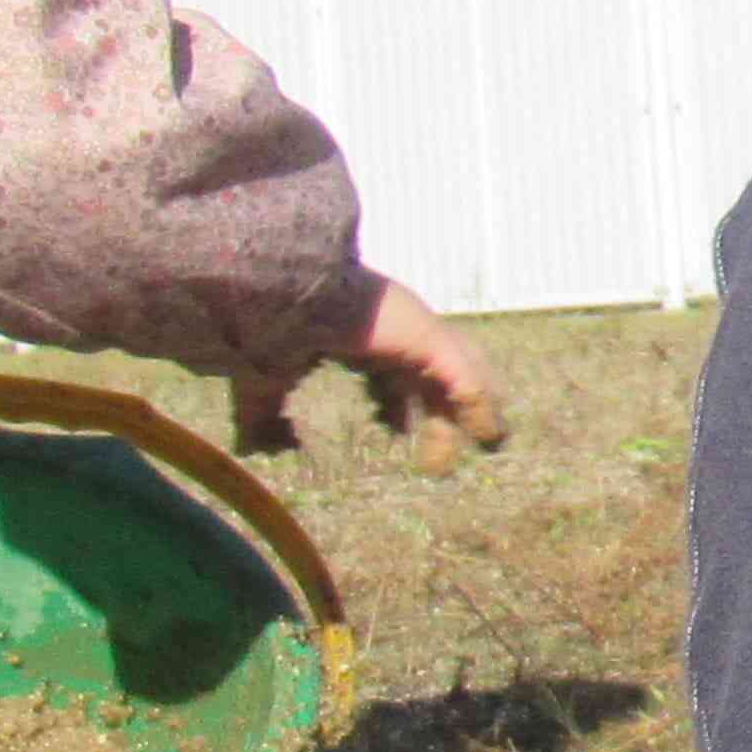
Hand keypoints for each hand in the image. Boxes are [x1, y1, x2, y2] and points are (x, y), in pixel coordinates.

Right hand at [231, 274, 509, 470]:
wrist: (273, 292)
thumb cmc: (265, 330)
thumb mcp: (263, 385)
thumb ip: (263, 421)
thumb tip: (261, 452)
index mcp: (358, 336)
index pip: (386, 371)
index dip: (391, 404)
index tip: (391, 431)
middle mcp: (395, 331)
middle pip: (428, 378)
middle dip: (437, 415)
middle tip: (438, 459)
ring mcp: (417, 332)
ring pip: (460, 376)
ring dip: (471, 413)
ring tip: (489, 444)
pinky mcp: (431, 338)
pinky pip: (467, 381)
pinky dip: (479, 409)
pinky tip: (487, 437)